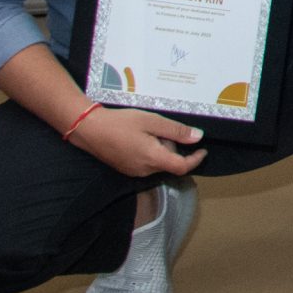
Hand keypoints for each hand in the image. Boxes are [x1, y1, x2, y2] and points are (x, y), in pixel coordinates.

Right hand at [72, 107, 205, 177]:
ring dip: (161, 148)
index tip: (203, 150)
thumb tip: (198, 137)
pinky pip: (147, 163)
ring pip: (158, 162)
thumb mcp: (152, 121)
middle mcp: (144, 170)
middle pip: (170, 162)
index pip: (182, 167)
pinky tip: (139, 137)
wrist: (89, 129)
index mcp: (153, 159)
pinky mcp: (126, 169)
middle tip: (161, 129)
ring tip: (148, 131)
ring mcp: (133, 171)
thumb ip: (176, 131)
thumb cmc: (121, 123)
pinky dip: (151, 151)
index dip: (195, 159)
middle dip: (172, 146)